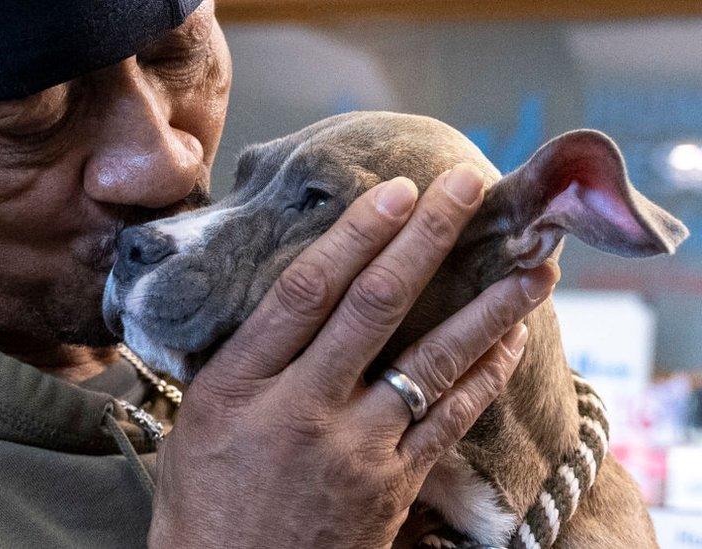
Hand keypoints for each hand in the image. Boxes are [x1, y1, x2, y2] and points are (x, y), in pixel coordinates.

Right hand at [148, 165, 558, 547]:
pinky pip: (449, 422)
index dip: (356, 236)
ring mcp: (354, 449)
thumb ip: (244, 353)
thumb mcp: (200, 414)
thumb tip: (293, 289)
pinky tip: (510, 342)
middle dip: (425, 241)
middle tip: (464, 189)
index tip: (395, 192)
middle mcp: (302, 408)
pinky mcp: (392, 484)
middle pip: (374, 308)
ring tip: (532, 267)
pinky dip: (483, 377)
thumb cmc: (206, 494)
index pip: (306, 291)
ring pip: (430, 363)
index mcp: (241, 383)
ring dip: (486, 308)